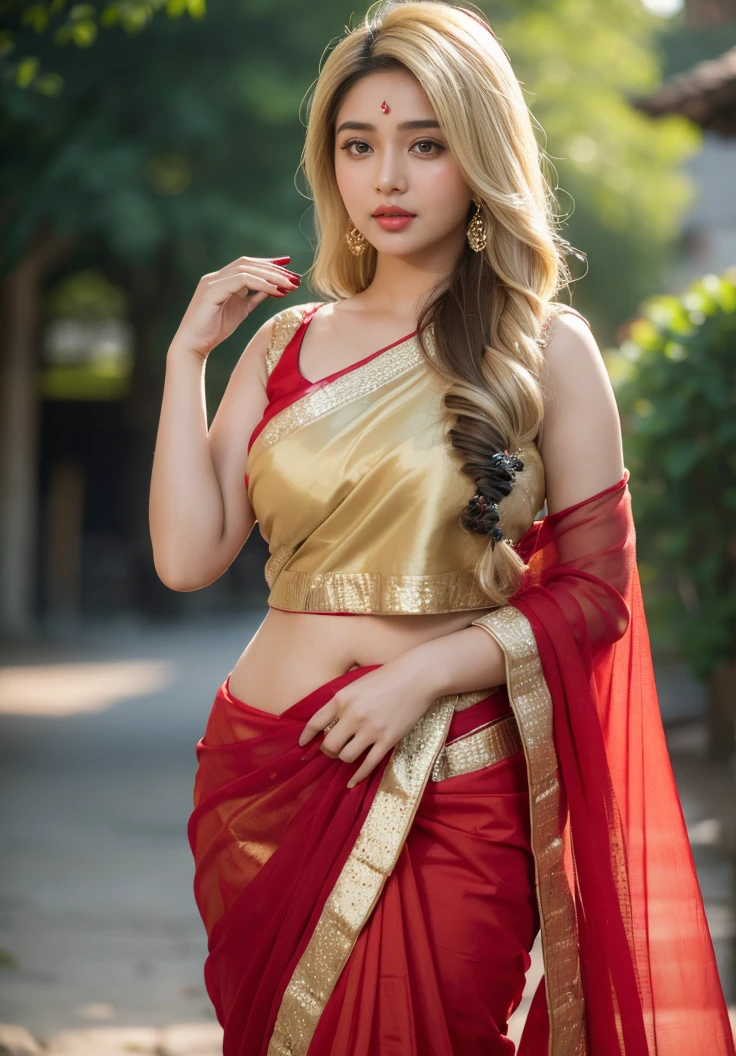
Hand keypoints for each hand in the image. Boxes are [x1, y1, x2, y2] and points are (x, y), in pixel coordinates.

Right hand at [170, 255, 300, 359]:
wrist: (194, 345)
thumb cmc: (215, 330)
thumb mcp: (241, 310)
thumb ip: (254, 297)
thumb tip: (274, 288)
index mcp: (221, 280)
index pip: (248, 264)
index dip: (269, 263)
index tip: (289, 265)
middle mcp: (215, 276)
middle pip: (249, 263)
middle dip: (274, 268)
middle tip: (295, 277)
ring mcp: (212, 282)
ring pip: (246, 269)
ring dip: (271, 276)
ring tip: (290, 284)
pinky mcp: (211, 291)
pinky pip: (241, 281)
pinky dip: (261, 284)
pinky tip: (276, 292)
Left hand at [297, 659, 440, 787]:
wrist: (417, 677)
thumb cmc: (387, 676)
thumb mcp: (357, 684)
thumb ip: (342, 702)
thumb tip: (329, 722)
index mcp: (342, 699)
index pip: (316, 723)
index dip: (306, 737)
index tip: (302, 745)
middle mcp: (353, 715)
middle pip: (329, 745)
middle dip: (328, 750)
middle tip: (332, 750)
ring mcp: (371, 730)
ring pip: (346, 757)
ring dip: (345, 758)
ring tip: (350, 753)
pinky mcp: (387, 740)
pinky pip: (368, 764)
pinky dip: (358, 776)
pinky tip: (352, 782)